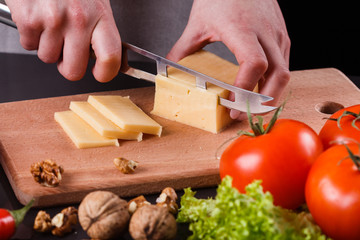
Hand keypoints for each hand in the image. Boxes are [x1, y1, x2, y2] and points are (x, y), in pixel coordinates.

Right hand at [5, 0, 120, 81]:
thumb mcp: (96, 2)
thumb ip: (100, 31)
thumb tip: (104, 59)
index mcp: (100, 15)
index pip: (110, 57)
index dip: (105, 73)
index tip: (99, 74)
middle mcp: (78, 20)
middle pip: (74, 71)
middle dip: (68, 65)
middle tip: (67, 50)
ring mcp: (53, 20)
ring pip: (48, 58)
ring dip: (47, 46)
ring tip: (51, 25)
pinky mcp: (29, 19)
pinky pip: (29, 46)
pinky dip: (31, 36)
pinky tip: (38, 19)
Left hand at [167, 0, 290, 119]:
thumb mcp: (198, 22)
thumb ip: (183, 49)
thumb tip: (170, 70)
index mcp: (243, 29)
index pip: (253, 64)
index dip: (246, 88)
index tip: (233, 104)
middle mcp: (265, 33)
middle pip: (278, 75)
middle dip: (265, 101)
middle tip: (244, 114)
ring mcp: (277, 34)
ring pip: (285, 72)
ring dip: (271, 94)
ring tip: (252, 107)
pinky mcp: (282, 35)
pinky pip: (284, 64)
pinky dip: (273, 81)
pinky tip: (260, 88)